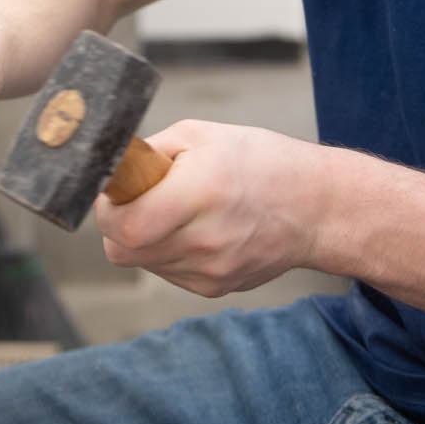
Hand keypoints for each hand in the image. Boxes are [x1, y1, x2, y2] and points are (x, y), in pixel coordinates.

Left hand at [92, 120, 325, 297]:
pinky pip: (167, 271)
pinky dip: (168, 251)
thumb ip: (150, 154)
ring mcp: (211, 270)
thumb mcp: (201, 135)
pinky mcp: (215, 288)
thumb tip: (112, 171)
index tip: (116, 191)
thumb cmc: (259, 161)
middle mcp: (206, 239)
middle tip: (140, 198)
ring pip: (143, 262)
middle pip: (123, 249)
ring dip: (144, 237)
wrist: (315, 207)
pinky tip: (196, 228)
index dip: (109, 209)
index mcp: (202, 192)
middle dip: (119, 222)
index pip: (126, 225)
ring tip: (177, 210)